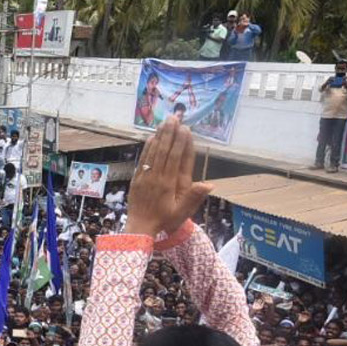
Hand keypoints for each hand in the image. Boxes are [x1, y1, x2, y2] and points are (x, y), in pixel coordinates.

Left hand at [125, 119, 211, 236]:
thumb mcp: (181, 213)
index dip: (181, 142)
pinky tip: (150, 138)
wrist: (139, 228)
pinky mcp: (136, 179)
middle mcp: (156, 177)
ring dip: (159, 136)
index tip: (185, 128)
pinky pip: (142, 160)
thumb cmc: (164, 221)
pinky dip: (146, 148)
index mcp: (168, 183)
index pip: (176, 158)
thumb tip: (209, 184)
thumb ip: (194, 198)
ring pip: (152, 152)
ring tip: (164, 122)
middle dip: (170, 133)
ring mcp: (145, 176)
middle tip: (174, 117)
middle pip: (164, 151)